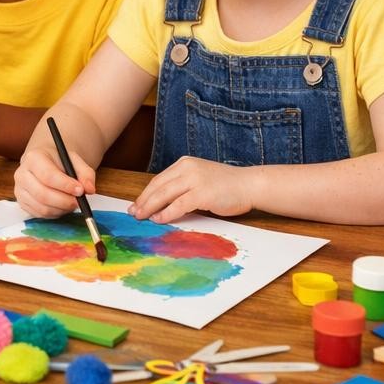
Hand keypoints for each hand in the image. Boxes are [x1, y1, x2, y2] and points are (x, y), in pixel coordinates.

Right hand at [14, 144, 96, 217]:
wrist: (44, 162)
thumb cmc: (59, 161)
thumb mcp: (74, 160)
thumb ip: (85, 174)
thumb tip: (89, 189)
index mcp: (33, 158)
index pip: (48, 175)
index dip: (65, 185)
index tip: (80, 191)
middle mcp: (22, 174)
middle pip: (43, 194)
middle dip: (65, 201)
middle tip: (79, 201)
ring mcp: (20, 190)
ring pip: (42, 207)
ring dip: (62, 209)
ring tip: (71, 202)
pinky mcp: (22, 203)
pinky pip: (40, 215)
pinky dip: (55, 213)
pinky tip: (61, 205)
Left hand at [130, 156, 254, 223]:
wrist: (250, 185)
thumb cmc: (226, 185)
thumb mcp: (200, 178)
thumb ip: (183, 185)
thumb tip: (162, 202)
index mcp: (184, 164)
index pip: (159, 179)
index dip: (145, 193)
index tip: (136, 203)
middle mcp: (187, 168)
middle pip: (158, 186)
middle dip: (143, 200)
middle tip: (133, 212)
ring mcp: (194, 180)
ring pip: (164, 194)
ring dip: (150, 207)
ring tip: (141, 217)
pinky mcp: (202, 193)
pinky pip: (178, 205)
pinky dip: (166, 213)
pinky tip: (158, 219)